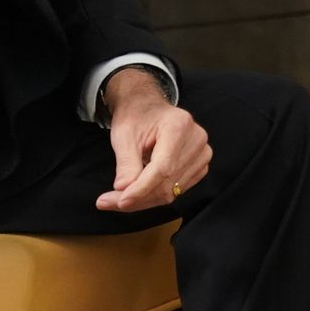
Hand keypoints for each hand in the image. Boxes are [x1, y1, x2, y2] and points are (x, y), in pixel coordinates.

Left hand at [95, 69, 211, 212]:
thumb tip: (123, 191)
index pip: (162, 168)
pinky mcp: (200, 166)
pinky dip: (153, 196)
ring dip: (143, 199)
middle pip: (167, 183)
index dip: (141, 188)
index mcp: (179, 125)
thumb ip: (126, 164)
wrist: (148, 108)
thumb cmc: (136, 117)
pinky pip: (176, 190)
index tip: (120, 201)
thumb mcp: (124, 135)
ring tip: (118, 196)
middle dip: (137, 197)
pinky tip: (137, 190)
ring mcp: (202, 154)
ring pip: (171, 191)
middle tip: (108, 202)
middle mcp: (196, 140)